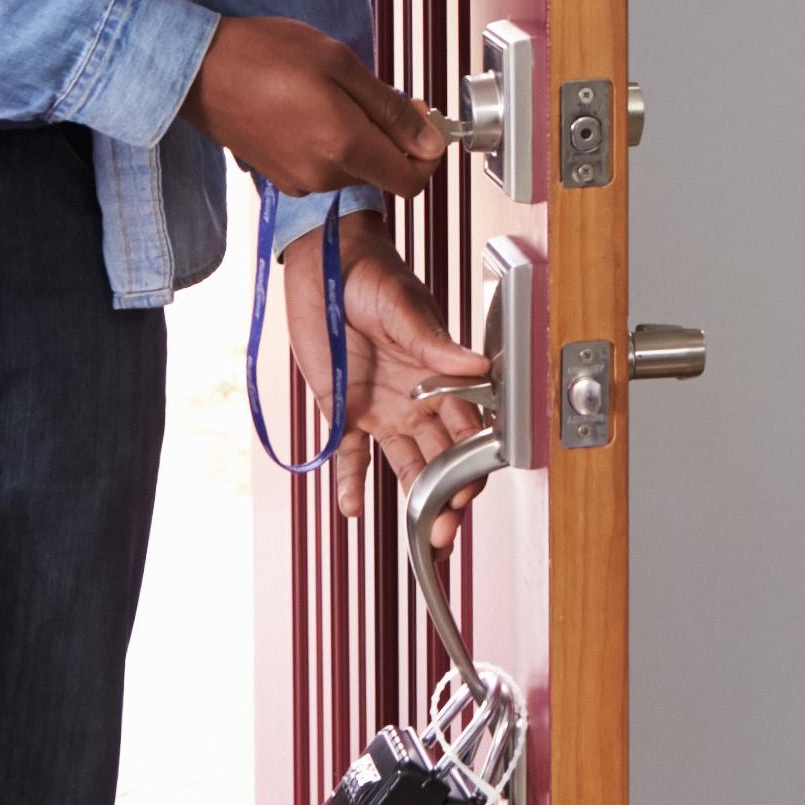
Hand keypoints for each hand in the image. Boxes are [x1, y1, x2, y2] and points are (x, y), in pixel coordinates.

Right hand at [189, 17, 446, 198]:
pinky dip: (329, 140)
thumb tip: (433, 142)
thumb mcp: (339, 64)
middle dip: (390, 135)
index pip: (413, 181)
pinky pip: (324, 164)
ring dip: (357, 135)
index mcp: (344, 148)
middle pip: (383, 171)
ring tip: (329, 91)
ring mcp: (299, 181)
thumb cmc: (266, 54)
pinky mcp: (279, 176)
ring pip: (354, 166)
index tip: (418, 115)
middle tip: (370, 89)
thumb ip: (390, 108)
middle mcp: (323, 176)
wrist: (195, 70)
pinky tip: (307, 106)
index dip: (427, 151)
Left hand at [274, 215, 493, 543]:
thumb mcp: (405, 308)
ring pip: (406, 466)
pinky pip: (349, 456)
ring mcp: (381, 410)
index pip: (468, 428)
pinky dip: (350, 483)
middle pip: (443, 459)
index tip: (472, 488)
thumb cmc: (375, 277)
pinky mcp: (341, 412)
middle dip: (450, 497)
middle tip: (447, 530)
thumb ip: (436, 344)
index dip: (474, 462)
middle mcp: (417, 401)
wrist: (327, 267)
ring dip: (416, 500)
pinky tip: (352, 508)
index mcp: (441, 376)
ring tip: (423, 537)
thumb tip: (477, 364)